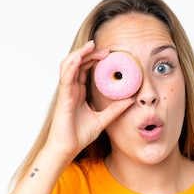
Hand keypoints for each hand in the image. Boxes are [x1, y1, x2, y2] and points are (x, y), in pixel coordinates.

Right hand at [44, 40, 133, 158]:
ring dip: (80, 53)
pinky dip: (72, 65)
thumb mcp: (103, 119)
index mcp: (79, 92)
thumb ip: (115, 109)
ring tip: (92, 45)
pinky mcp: (63, 96)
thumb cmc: (79, 135)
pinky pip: (66, 76)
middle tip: (107, 49)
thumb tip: (131, 99)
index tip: (110, 54)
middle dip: (91, 53)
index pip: (85, 68)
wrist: (68, 148)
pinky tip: (80, 57)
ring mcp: (66, 91)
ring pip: (69, 65)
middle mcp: (71, 89)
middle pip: (78, 63)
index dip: (95, 59)